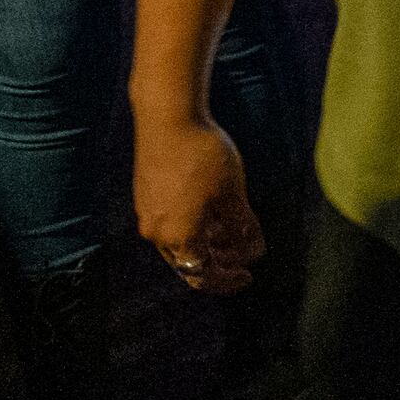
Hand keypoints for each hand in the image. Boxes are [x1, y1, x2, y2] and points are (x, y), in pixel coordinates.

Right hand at [135, 111, 261, 297]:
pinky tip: (212, 211)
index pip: (204, 275)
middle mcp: (156, 232)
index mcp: (179, 237)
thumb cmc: (203, 156)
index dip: (228, 280)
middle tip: (244, 252)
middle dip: (219, 262)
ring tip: (231, 229)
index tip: (248, 276)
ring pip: (179, 242)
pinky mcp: (145, 196)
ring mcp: (147, 214)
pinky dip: (192, 226)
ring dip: (206, 243)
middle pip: (189, 262)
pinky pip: (170, 224)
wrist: (168, 118)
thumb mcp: (233, 194)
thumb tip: (254, 252)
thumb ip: (243, 229)